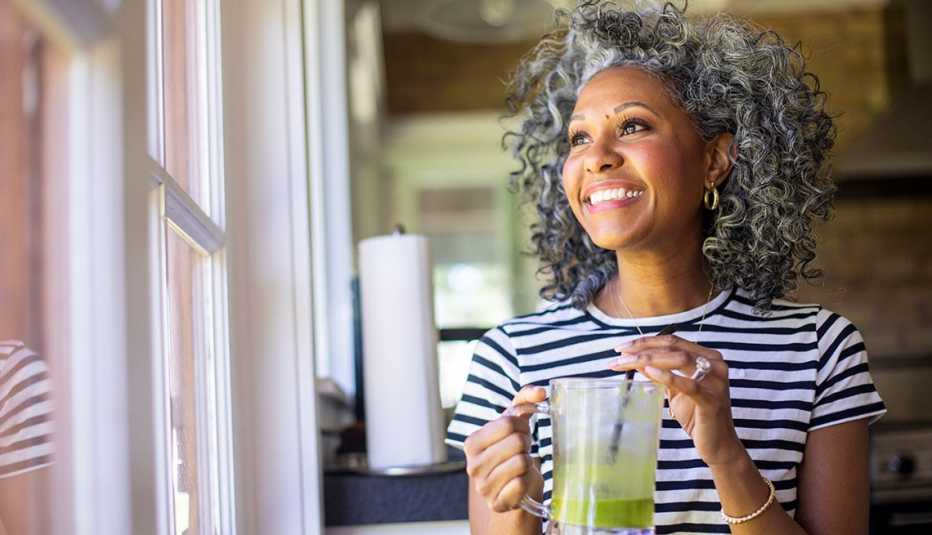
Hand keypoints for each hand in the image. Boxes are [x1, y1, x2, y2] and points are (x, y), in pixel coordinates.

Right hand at [463, 386, 546, 512]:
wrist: (513, 490)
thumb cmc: (512, 452)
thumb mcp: (514, 424)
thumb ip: (525, 401)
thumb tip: (541, 391)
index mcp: (472, 442)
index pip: (508, 423)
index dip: (522, 426)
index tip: (520, 434)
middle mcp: (473, 465)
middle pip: (517, 442)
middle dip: (527, 444)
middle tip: (522, 451)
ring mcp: (483, 487)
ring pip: (522, 462)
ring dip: (528, 463)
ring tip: (521, 466)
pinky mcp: (497, 503)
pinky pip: (523, 484)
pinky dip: (527, 481)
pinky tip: (520, 482)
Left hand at [609, 334, 745, 466]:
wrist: (717, 444)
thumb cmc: (696, 415)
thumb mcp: (674, 390)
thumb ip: (659, 373)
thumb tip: (636, 360)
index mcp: (707, 357)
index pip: (673, 341)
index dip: (646, 341)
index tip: (622, 347)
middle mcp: (715, 364)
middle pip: (673, 347)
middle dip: (642, 349)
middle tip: (619, 354)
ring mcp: (716, 380)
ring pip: (679, 359)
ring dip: (648, 359)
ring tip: (626, 363)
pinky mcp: (712, 399)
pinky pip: (689, 384)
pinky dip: (667, 376)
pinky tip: (649, 372)